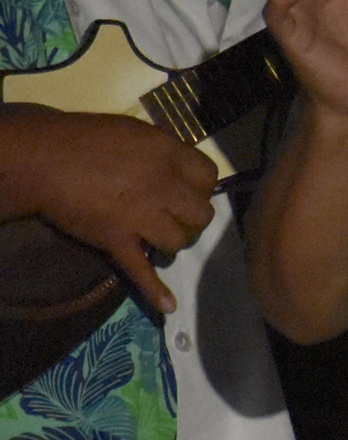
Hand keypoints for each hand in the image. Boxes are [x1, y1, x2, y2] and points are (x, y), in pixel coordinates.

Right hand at [0, 108, 218, 312]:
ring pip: (178, 241)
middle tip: (174, 216)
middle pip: (201, 214)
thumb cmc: (87, 138)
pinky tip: (169, 306)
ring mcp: (141, 217)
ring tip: (157, 238)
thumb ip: (164, 151)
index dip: (200, 185)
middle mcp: (164, 188)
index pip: (209, 176)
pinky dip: (155, 290)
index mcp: (170, 156)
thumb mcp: (137, 133)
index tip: (187, 189)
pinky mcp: (117, 240)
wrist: (46, 160)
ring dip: (171, 242)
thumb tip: (180, 166)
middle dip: (191, 217)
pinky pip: (141, 270)